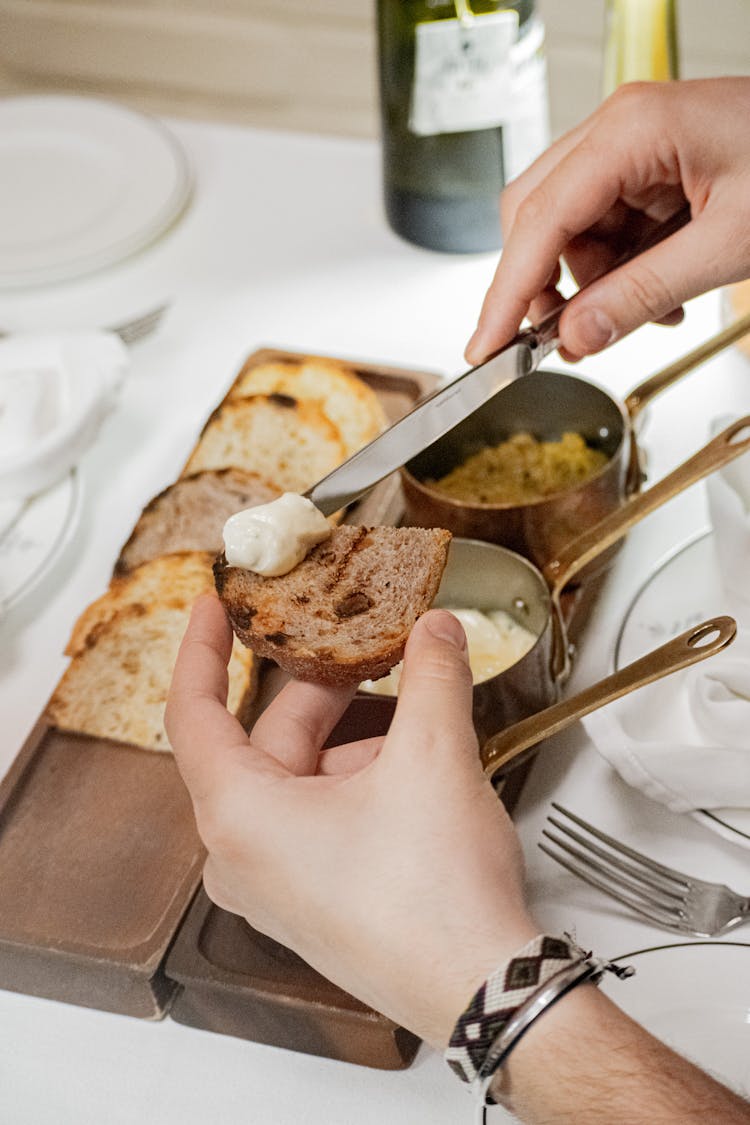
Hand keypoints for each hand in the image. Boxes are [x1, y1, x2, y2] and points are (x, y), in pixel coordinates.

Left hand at [166, 595, 537, 1047]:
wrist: (482, 990)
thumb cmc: (436, 900)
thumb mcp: (434, 757)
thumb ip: (431, 675)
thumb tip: (435, 631)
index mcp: (240, 817)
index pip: (194, 714)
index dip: (203, 650)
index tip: (214, 608)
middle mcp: (242, 856)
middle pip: (267, 741)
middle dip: (325, 690)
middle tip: (369, 647)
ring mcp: (276, 885)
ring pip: (301, 778)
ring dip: (354, 738)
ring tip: (416, 711)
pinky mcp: (312, 901)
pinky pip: (317, 816)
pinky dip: (357, 779)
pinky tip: (412, 766)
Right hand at [466, 78, 749, 363]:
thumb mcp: (728, 246)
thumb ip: (643, 293)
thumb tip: (575, 337)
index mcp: (632, 130)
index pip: (540, 220)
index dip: (506, 292)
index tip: (486, 347)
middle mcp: (620, 131)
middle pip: (537, 216)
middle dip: (545, 286)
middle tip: (564, 341)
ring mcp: (631, 147)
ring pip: (568, 229)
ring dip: (592, 285)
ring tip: (646, 314)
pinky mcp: (647, 170)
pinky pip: (604, 229)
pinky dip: (619, 272)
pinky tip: (659, 293)